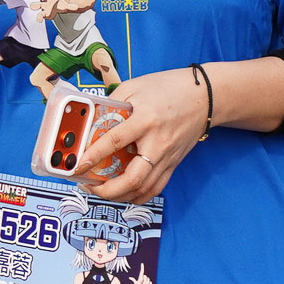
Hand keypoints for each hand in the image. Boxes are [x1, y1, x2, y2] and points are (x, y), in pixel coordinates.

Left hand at [73, 68, 212, 202]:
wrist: (206, 96)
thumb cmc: (169, 88)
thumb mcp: (135, 87)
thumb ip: (112, 103)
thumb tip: (91, 120)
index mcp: (146, 120)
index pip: (115, 142)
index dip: (93, 155)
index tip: (77, 165)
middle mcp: (158, 143)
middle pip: (132, 178)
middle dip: (106, 189)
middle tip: (88, 185)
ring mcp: (168, 157)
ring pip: (144, 189)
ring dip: (120, 196)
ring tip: (101, 190)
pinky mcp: (174, 163)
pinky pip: (156, 188)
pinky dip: (138, 195)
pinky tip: (124, 194)